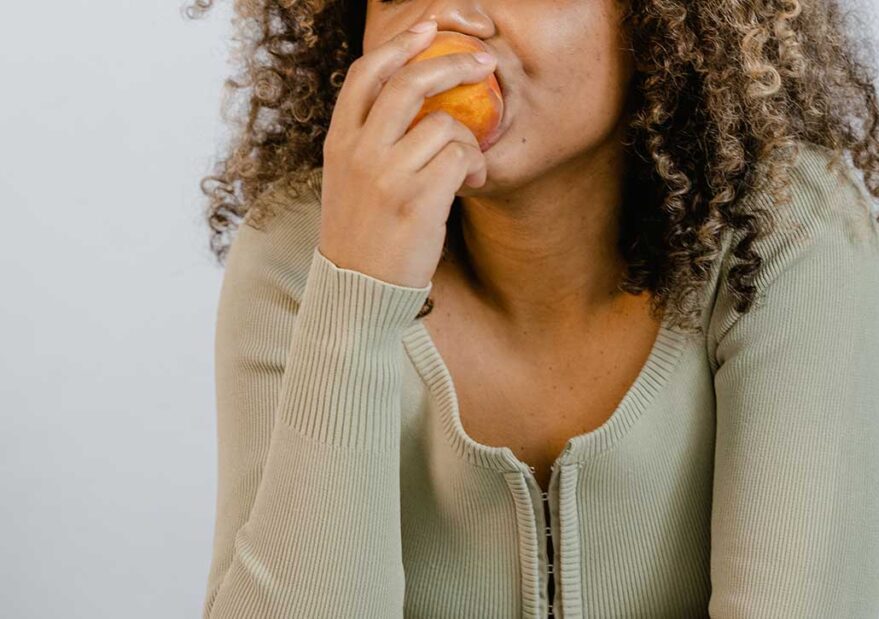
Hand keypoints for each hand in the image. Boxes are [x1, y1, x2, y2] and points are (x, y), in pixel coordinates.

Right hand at [318, 21, 496, 288]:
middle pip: (409, 82)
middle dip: (453, 63)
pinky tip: (471, 184)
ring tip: (470, 166)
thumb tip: (417, 102)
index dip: (400, 44)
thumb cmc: (362, 235)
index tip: (429, 29)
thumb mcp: (349, 180)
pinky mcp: (416, 201)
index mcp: (339, 142)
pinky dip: (474, 166)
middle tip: (484, 63)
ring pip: (445, 124)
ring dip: (469, 140)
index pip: (365, 74)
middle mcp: (358, 152)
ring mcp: (386, 175)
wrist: (357, 290)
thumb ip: (370, 141)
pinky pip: (460, 158)